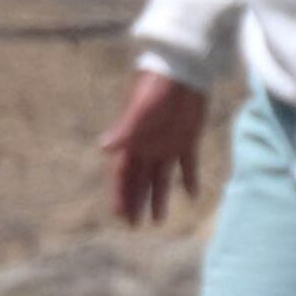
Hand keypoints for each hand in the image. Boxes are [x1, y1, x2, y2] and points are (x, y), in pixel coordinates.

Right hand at [101, 72, 209, 224]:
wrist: (182, 69)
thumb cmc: (157, 88)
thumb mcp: (140, 111)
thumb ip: (124, 130)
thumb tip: (103, 148)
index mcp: (133, 140)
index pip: (123, 174)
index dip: (120, 194)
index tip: (120, 216)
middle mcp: (148, 145)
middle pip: (140, 179)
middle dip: (136, 201)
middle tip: (135, 226)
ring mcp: (168, 143)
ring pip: (161, 176)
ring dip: (159, 197)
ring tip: (158, 220)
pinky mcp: (188, 138)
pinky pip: (188, 164)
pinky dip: (189, 179)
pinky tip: (192, 196)